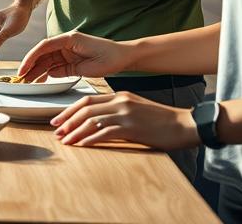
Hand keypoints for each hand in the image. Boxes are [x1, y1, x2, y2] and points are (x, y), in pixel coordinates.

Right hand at [18, 31, 135, 81]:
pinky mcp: (71, 61)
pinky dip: (47, 73)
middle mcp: (65, 44)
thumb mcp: (88, 65)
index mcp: (69, 39)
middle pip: (42, 54)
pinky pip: (55, 67)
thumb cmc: (110, 56)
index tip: (23, 69)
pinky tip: (40, 80)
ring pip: (47, 61)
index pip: (44, 46)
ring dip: (37, 71)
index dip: (31, 58)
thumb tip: (51, 73)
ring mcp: (67, 52)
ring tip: (28, 81)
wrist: (123, 58)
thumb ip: (68, 69)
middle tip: (21, 78)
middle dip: (31, 66)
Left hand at [51, 92, 199, 149]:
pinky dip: (90, 139)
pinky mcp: (132, 127)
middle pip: (84, 109)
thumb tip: (96, 123)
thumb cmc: (162, 120)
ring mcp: (125, 114)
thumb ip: (117, 111)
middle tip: (56, 131)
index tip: (58, 120)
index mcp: (119, 96)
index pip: (86, 100)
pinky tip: (82, 145)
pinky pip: (105, 132)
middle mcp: (120, 102)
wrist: (185, 124)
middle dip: (67, 120)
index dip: (69, 110)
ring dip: (75, 131)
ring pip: (91, 120)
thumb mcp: (136, 109)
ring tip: (65, 141)